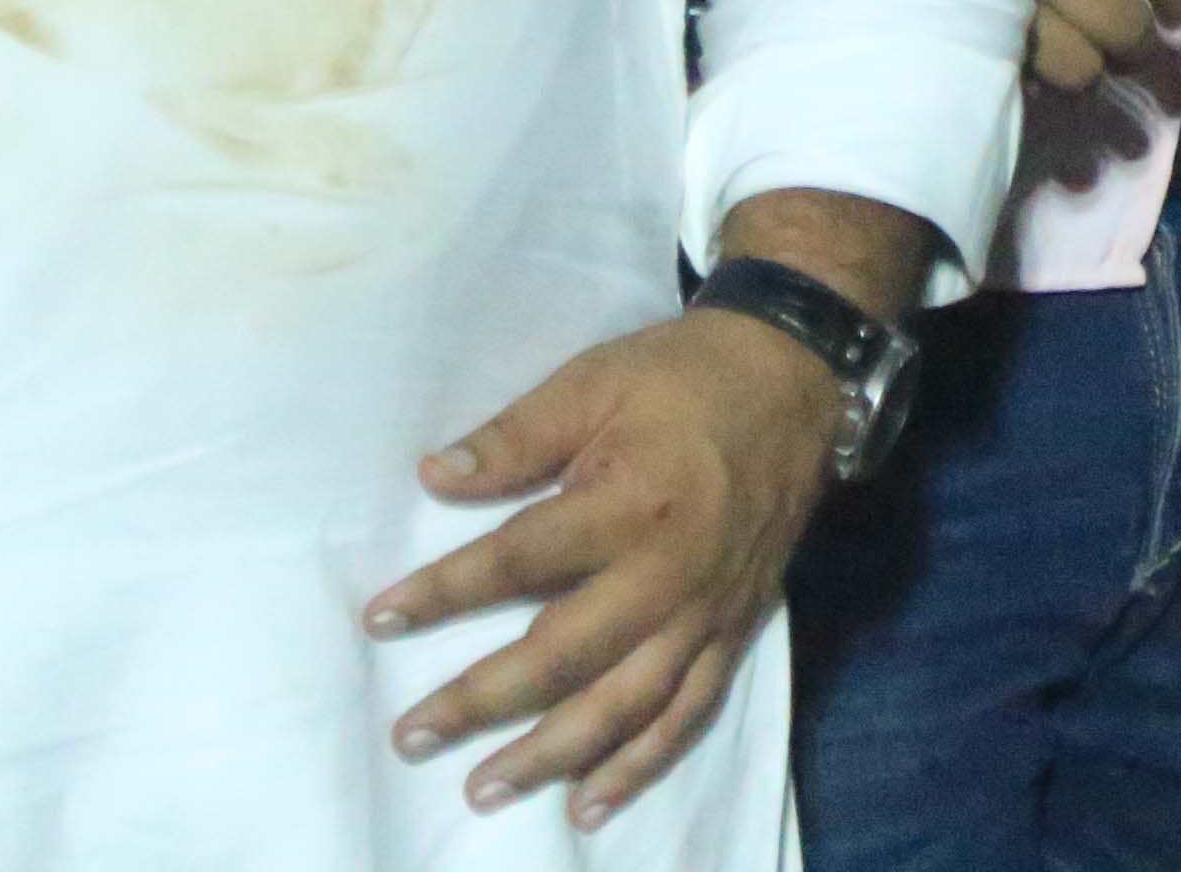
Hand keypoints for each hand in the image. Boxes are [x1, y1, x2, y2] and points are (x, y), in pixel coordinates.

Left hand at [366, 307, 846, 824]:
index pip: (520, 561)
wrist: (799, 377)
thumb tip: (432, 476)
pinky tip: (588, 803)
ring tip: (485, 790)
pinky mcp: (734, 630)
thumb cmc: (685, 377)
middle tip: (412, 736)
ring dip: (551, 755)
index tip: (381, 619)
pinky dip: (640, 765)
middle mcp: (669, 572)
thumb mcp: (594, 382)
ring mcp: (706, 611)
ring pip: (624, 704)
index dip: (445, 592)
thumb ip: (515, 437)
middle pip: (563, 654)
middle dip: (482, 701)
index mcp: (630, 502)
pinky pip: (687, 713)